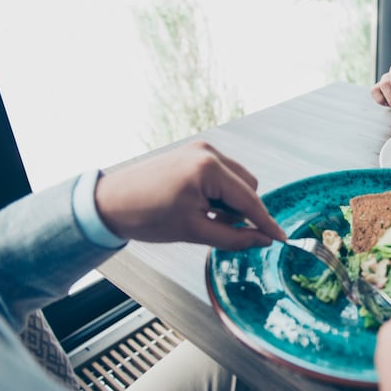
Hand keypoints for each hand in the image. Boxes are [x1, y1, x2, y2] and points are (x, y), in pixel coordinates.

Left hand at [94, 140, 285, 250]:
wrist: (110, 202)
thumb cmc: (145, 215)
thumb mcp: (194, 231)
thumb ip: (234, 237)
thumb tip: (262, 240)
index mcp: (208, 169)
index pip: (248, 199)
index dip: (265, 222)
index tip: (280, 238)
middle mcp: (208, 152)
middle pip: (248, 186)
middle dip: (242, 211)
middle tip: (222, 230)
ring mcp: (201, 149)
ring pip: (237, 180)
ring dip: (231, 203)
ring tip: (206, 218)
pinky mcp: (194, 153)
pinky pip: (222, 174)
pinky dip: (220, 193)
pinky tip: (202, 206)